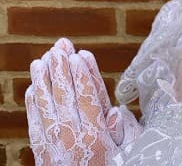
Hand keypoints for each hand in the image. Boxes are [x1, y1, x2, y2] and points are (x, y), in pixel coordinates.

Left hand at [25, 38, 141, 164]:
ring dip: (42, 81)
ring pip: (46, 106)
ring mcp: (54, 146)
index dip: (83, 75)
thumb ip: (123, 132)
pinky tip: (32, 88)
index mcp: (96, 137)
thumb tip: (115, 111)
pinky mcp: (42, 154)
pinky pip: (34, 124)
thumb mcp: (129, 154)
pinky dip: (32, 104)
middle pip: (65, 96)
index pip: (87, 98)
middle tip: (58, 47)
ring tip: (40, 60)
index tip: (79, 54)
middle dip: (61, 69)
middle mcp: (72, 138)